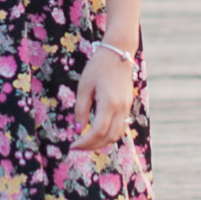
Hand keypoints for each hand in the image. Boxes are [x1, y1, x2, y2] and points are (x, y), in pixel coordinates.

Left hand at [70, 42, 137, 157]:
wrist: (118, 53)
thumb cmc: (97, 67)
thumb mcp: (84, 88)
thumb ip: (81, 110)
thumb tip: (78, 129)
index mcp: (109, 103)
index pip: (97, 132)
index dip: (84, 142)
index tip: (72, 146)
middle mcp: (121, 108)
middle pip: (109, 137)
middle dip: (93, 145)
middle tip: (78, 146)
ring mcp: (127, 107)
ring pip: (117, 134)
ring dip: (103, 141)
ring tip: (87, 141)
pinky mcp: (128, 105)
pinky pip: (121, 126)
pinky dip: (110, 133)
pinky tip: (98, 132)